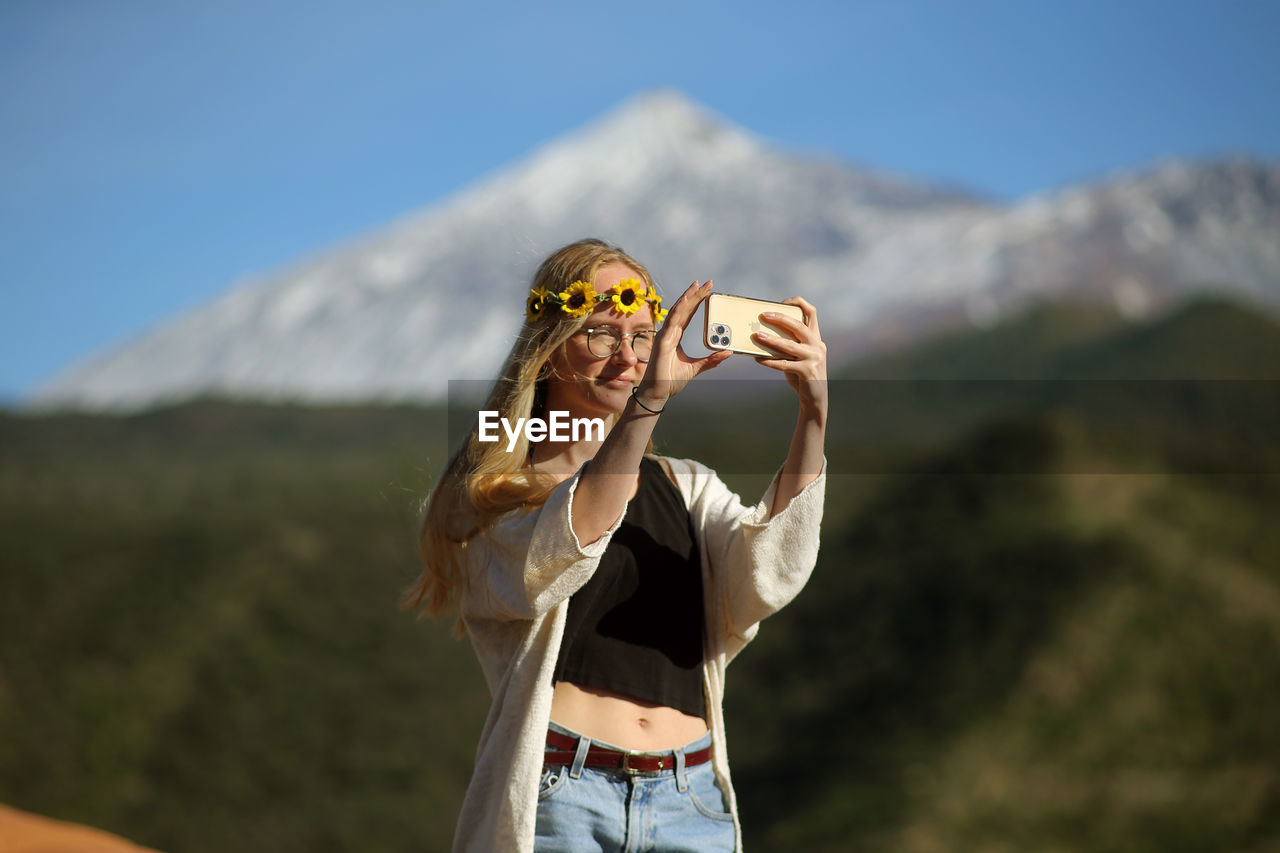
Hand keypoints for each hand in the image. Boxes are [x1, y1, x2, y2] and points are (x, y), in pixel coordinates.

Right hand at [634, 280, 731, 406]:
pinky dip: (678, 309)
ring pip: (678, 311)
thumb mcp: (697, 368)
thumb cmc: (671, 380)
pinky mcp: (663, 341)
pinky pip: (671, 322)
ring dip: (688, 297)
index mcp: (676, 336)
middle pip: (684, 308)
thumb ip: (711, 360)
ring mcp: (665, 335)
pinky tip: (686, 299)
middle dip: (695, 294)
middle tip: (708, 283)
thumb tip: (728, 352)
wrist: (659, 392)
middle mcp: (670, 332)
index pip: (688, 314)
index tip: (708, 291)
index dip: (697, 301)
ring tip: (698, 285)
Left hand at [752, 297, 827, 418]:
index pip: (812, 312)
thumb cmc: (802, 374)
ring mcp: (814, 358)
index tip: (783, 302)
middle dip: (780, 318)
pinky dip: (770, 361)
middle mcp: (818, 345)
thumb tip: (763, 333)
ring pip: (790, 345)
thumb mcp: (798, 356)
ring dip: (771, 340)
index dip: (798, 303)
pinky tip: (758, 359)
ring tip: (756, 335)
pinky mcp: (808, 372)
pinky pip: (785, 364)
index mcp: (816, 338)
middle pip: (799, 326)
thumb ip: (789, 344)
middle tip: (763, 315)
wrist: (815, 398)